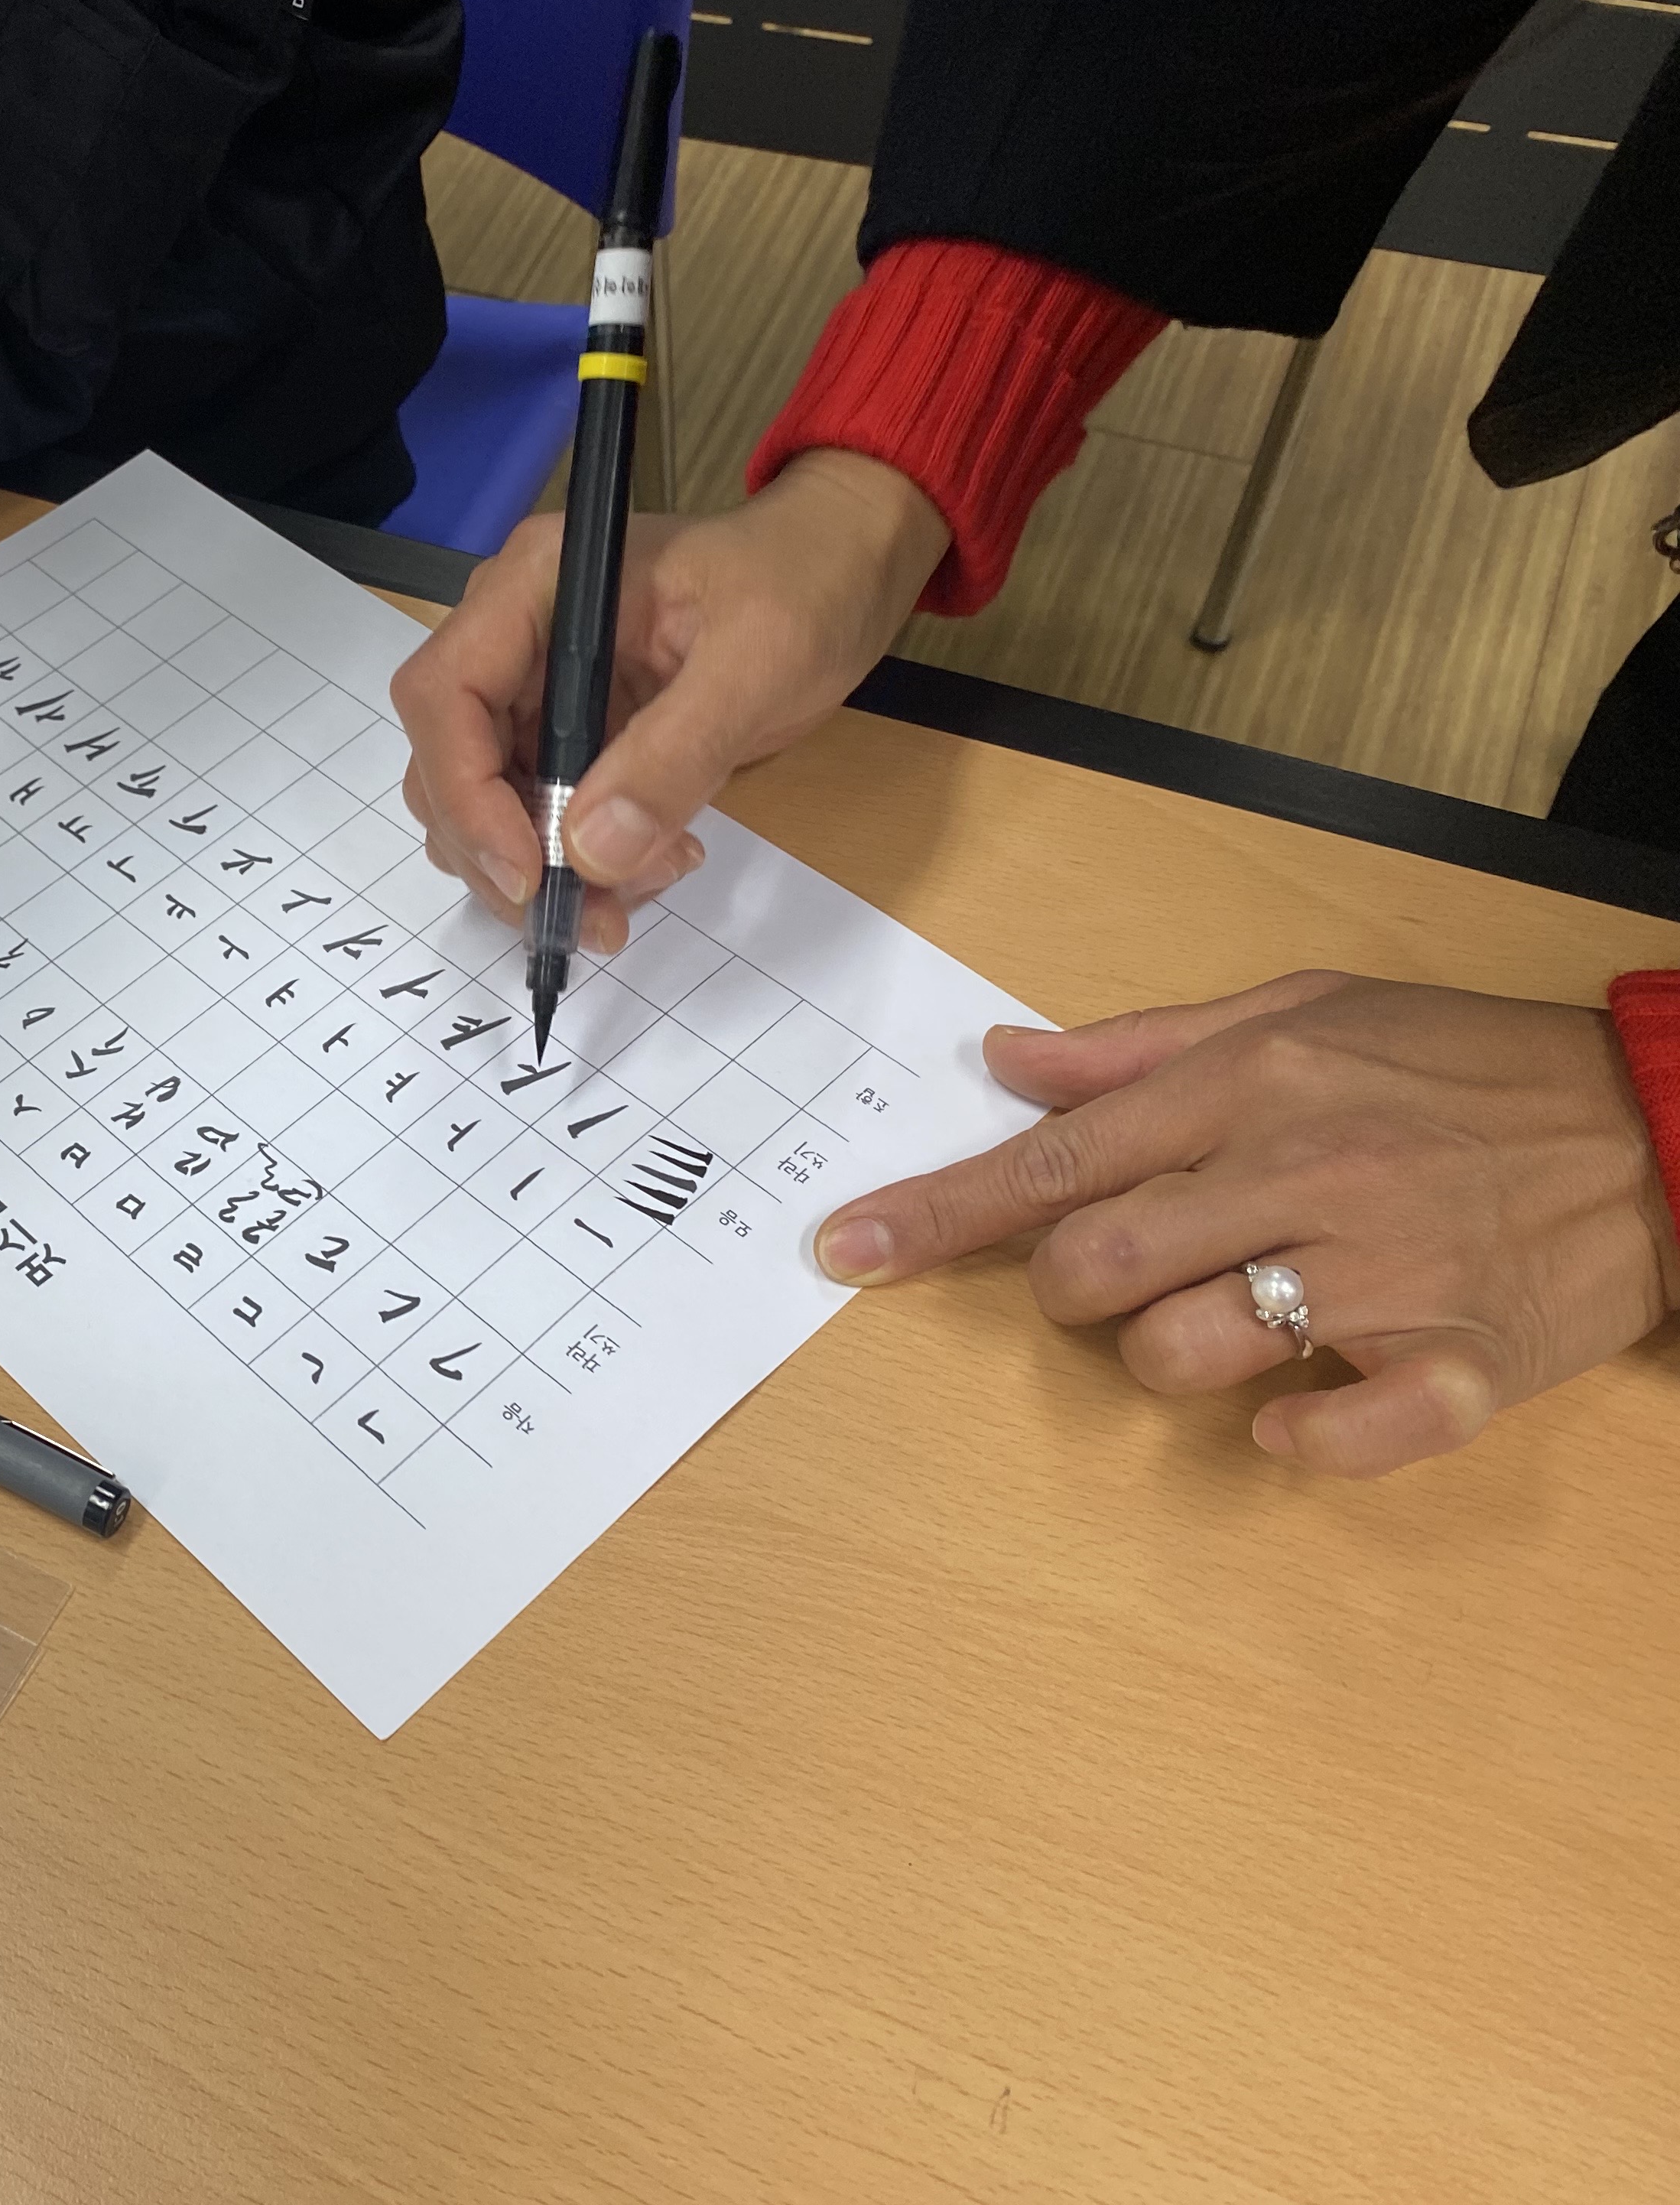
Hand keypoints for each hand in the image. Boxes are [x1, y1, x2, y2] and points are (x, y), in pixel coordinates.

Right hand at [393, 448, 946, 950]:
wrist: (845, 568)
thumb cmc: (808, 582)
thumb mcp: (759, 660)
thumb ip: (675, 753)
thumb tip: (593, 851)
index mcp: (537, 585)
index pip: (445, 696)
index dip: (467, 794)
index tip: (531, 875)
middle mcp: (515, 635)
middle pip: (449, 764)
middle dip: (505, 854)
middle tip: (594, 915)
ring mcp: (538, 688)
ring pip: (484, 805)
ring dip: (541, 872)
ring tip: (642, 886)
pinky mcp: (570, 733)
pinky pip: (539, 817)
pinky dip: (578, 863)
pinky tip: (650, 863)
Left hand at [815, 973, 1679, 1473]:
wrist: (1661, 1119)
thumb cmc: (1462, 1061)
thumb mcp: (1303, 1008)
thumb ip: (1143, 1043)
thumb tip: (1006, 1059)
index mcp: (1249, 1083)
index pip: (1052, 1163)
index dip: (936, 1215)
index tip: (847, 1252)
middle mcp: (1301, 1173)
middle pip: (1094, 1270)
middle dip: (1069, 1292)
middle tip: (1120, 1276)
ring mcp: (1385, 1275)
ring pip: (1185, 1352)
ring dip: (1173, 1354)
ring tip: (1237, 1312)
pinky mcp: (1465, 1363)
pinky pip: (1339, 1433)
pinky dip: (1300, 1437)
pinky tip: (1303, 1404)